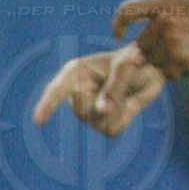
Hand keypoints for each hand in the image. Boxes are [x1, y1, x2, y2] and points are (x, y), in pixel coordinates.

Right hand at [32, 44, 166, 134]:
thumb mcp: (126, 66)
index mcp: (76, 72)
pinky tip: (130, 103)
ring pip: (98, 123)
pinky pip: (111, 130)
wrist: (151, 67)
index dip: (47, 105)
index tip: (38, 121)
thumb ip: (113, 88)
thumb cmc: (135, 59)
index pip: (57, 90)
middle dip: (105, 104)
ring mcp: (89, 110)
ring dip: (118, 111)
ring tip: (129, 92)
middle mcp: (77, 92)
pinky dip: (125, 119)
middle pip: (82, 112)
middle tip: (126, 83)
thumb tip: (101, 112)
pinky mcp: (103, 122)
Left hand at [109, 0, 188, 79]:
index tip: (118, 34)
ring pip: (154, 63)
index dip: (119, 23)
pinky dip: (178, 73)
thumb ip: (157, 22)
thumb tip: (131, 52)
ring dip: (167, 65)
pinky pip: (168, 73)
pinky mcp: (180, 58)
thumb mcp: (182, 9)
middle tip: (179, 50)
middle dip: (154, 54)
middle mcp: (164, 18)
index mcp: (163, 2)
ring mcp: (171, 39)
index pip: (127, 10)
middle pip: (141, 46)